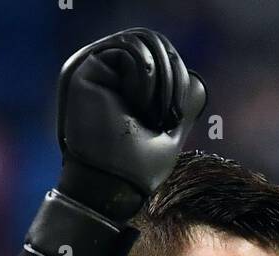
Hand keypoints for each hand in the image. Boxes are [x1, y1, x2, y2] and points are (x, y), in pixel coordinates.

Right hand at [19, 29, 206, 255]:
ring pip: (143, 41)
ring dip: (161, 77)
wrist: (112, 190)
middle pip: (154, 42)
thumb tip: (194, 79)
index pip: (160, 56)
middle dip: (174, 74)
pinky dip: (144, 73)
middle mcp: (110, 74)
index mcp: (127, 86)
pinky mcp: (84, 70)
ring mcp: (96, 70)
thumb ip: (183, 101)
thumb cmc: (138, 170)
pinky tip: (140, 103)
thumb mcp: (171, 129)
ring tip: (155, 112)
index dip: (178, 75)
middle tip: (170, 113)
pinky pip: (128, 49)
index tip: (175, 116)